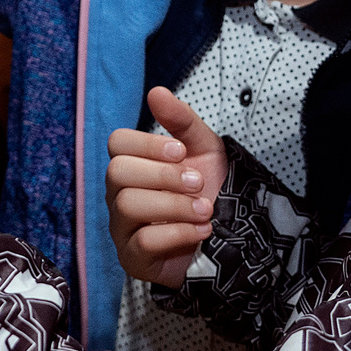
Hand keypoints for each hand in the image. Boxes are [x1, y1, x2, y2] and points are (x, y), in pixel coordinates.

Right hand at [106, 87, 226, 288]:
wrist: (234, 238)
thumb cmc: (212, 191)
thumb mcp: (205, 150)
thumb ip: (181, 121)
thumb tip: (156, 92)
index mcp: (133, 165)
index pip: (117, 143)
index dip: (147, 145)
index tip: (181, 153)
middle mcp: (119, 194)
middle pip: (117, 172)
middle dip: (163, 175)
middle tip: (197, 183)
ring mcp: (122, 228)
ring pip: (127, 205)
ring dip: (174, 205)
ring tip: (205, 210)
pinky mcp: (133, 258)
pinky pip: (142, 241)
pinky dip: (178, 233)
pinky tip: (203, 230)